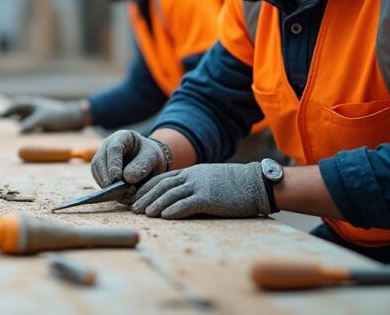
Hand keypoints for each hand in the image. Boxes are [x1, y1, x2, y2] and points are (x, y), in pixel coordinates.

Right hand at [0, 97, 84, 132]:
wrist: (74, 118)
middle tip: (0, 121)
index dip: (6, 111)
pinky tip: (23, 133)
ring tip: (9, 127)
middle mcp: (33, 108)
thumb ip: (29, 124)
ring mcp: (38, 114)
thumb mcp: (42, 119)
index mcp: (32, 104)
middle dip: (9, 115)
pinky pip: (30, 124)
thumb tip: (18, 131)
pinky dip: (25, 127)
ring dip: (17, 121)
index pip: (15, 106)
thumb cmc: (57, 115)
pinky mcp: (43, 121)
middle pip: (18, 111)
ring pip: (24, 117)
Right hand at [90, 130, 172, 201]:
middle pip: (100, 159)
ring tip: (116, 194)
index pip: (114, 148)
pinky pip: (98, 178)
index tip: (117, 178)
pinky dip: (104, 187)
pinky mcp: (101, 169)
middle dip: (106, 176)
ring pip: (96, 169)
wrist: (150, 161)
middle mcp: (108, 145)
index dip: (113, 164)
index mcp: (122, 137)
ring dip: (103, 182)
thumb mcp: (152, 157)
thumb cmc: (151, 156)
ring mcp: (103, 157)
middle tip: (114, 190)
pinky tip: (114, 194)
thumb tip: (127, 179)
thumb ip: (142, 166)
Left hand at [130, 162, 270, 218]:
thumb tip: (179, 198)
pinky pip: (187, 203)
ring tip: (144, 213)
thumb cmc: (235, 185)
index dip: (146, 187)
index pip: (162, 178)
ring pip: (170, 194)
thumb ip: (193, 185)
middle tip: (133, 208)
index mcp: (191, 172)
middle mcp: (192, 177)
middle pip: (161, 186)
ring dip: (155, 204)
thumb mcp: (209, 179)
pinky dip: (174, 210)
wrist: (256, 183)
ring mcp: (200, 186)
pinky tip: (164, 216)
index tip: (135, 196)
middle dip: (145, 197)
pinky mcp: (209, 197)